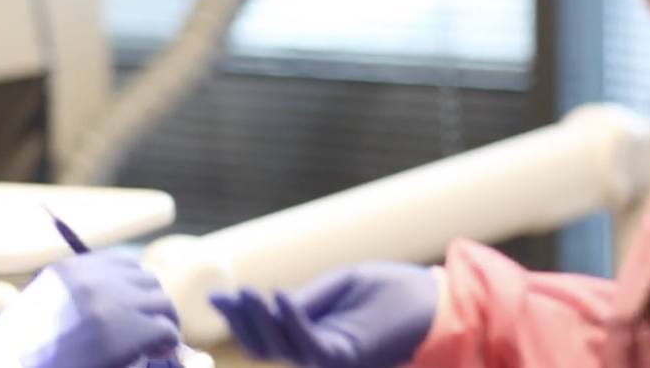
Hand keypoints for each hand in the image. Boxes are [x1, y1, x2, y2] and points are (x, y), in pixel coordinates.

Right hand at [0, 251, 180, 367]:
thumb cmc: (27, 351)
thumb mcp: (44, 307)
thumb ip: (77, 296)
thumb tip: (123, 300)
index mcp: (70, 270)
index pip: (123, 264)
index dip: (136, 286)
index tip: (138, 305)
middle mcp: (93, 280)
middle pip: (147, 280)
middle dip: (153, 303)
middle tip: (154, 327)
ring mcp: (114, 304)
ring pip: (162, 303)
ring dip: (163, 322)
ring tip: (158, 343)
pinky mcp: (131, 332)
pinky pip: (166, 330)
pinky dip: (167, 343)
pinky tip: (158, 353)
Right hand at [209, 262, 437, 367]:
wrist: (434, 301)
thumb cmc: (390, 294)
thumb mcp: (336, 290)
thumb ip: (303, 301)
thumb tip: (262, 301)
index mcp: (312, 339)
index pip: (265, 336)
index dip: (239, 318)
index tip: (215, 296)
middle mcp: (317, 356)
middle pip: (264, 349)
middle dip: (242, 323)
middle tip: (224, 296)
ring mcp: (331, 360)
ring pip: (281, 349)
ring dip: (259, 321)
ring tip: (245, 293)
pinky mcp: (348, 357)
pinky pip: (310, 344)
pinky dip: (291, 320)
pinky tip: (278, 296)